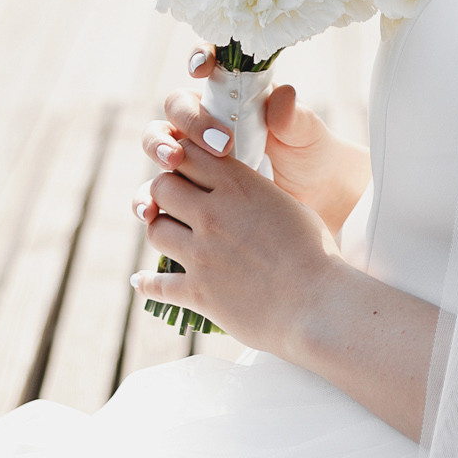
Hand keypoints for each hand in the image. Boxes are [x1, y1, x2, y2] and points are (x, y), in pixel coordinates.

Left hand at [132, 130, 343, 358]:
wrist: (317, 304)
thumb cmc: (315, 255)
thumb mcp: (290, 207)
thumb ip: (257, 196)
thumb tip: (243, 197)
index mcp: (240, 187)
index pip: (190, 153)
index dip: (184, 157)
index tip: (188, 168)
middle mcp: (214, 214)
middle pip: (161, 187)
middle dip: (165, 192)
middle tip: (174, 202)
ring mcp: (202, 254)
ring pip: (154, 230)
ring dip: (160, 231)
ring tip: (168, 236)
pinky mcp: (197, 291)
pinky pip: (156, 284)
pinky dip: (147, 283)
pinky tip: (141, 281)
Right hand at [143, 45, 371, 234]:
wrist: (315, 200)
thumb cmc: (309, 155)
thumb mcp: (307, 135)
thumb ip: (294, 117)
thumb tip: (283, 94)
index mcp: (234, 97)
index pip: (208, 67)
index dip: (200, 60)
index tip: (202, 68)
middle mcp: (206, 122)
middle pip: (176, 108)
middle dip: (183, 119)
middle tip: (209, 141)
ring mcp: (193, 156)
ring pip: (157, 142)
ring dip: (158, 149)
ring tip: (173, 164)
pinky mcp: (185, 192)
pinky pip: (154, 193)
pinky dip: (145, 199)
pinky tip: (150, 211)